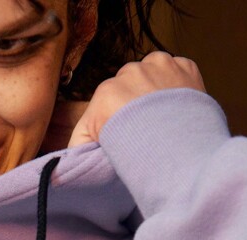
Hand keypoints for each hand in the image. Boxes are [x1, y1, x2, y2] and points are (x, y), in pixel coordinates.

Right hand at [68, 51, 206, 147]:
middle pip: (129, 85)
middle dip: (134, 104)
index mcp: (106, 92)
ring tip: (163, 119)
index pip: (106, 102)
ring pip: (152, 74)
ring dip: (155, 91)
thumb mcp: (97, 158)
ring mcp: (162, 66)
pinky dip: (178, 86)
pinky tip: (179, 108)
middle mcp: (131, 72)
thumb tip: (59, 165)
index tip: (124, 137)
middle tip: (145, 130)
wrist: (183, 159)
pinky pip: (177, 71)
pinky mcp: (187, 67)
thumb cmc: (139, 160)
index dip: (114, 120)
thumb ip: (77, 150)